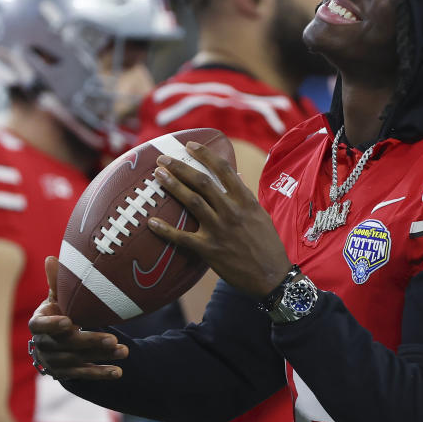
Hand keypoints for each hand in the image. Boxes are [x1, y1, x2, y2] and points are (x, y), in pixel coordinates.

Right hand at [27, 256, 128, 379]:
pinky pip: (84, 374)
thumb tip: (51, 258)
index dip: (53, 325)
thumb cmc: (59, 312)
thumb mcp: (56, 297)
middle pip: (67, 344)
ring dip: (101, 356)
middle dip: (90, 341)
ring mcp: (55, 361)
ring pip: (79, 360)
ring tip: (124, 351)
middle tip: (112, 338)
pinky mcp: (67, 373)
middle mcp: (44, 344)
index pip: (41, 326)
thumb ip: (57, 282)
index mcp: (39, 323)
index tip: (70, 322)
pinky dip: (101, 374)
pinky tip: (118, 372)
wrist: (55, 340)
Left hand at [148, 141, 291, 297]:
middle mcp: (232, 211)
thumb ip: (245, 197)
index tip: (191, 146)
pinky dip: (165, 230)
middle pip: (202, 182)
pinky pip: (182, 237)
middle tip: (163, 159)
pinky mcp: (209, 249)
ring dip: (173, 186)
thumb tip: (236, 177)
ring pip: (192, 201)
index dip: (205, 155)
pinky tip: (151, 222)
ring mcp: (219, 230)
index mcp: (246, 200)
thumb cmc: (268, 245)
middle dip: (180, 167)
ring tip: (158, 176)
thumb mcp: (261, 215)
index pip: (224, 170)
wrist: (271, 276)